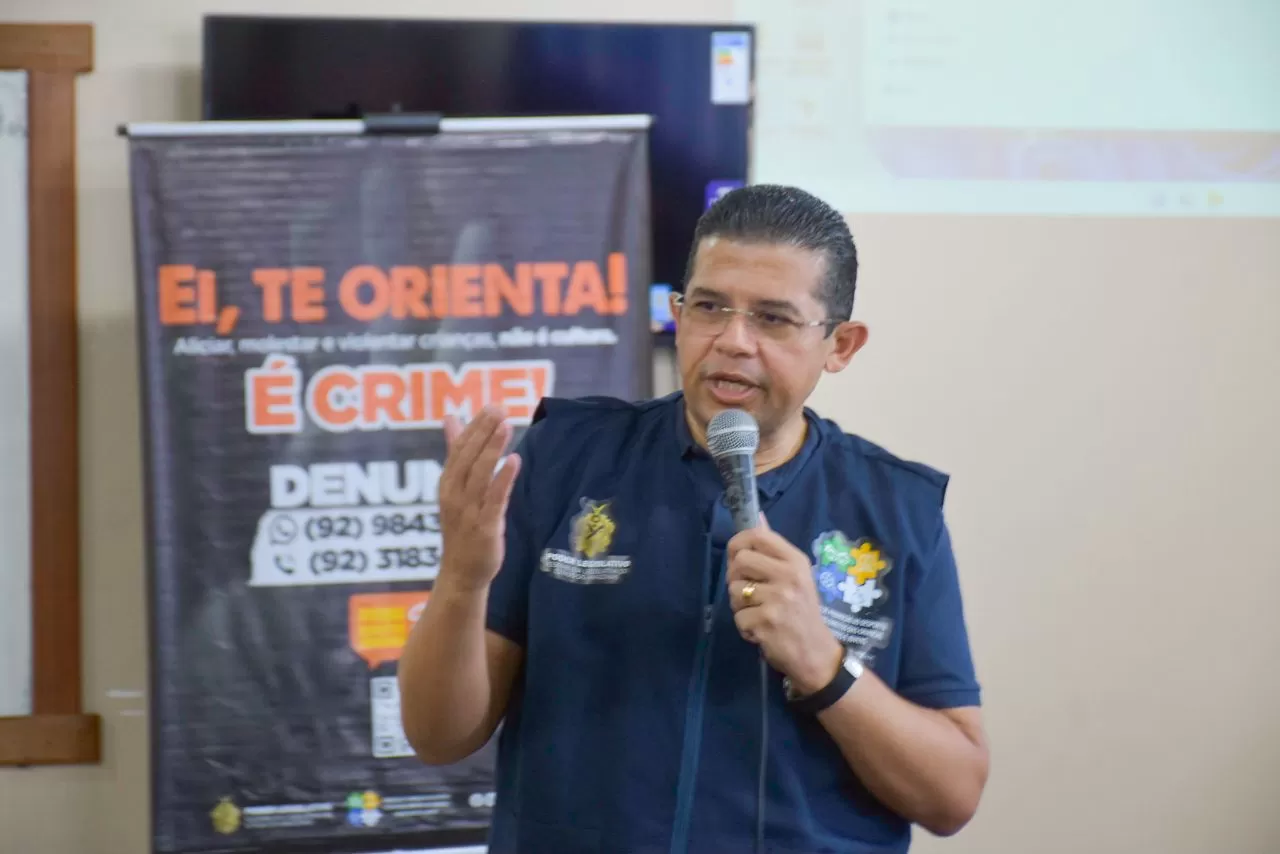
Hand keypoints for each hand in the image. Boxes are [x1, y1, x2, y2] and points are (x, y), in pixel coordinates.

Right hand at [437, 405, 522, 592]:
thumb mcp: (455, 486)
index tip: (491, 406)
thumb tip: (451, 417)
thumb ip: (455, 451)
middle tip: (498, 409)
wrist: (462, 571)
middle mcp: (454, 494)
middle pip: (467, 458)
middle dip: (482, 432)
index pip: (459, 448)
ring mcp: (468, 511)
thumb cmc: (462, 525)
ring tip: (505, 426)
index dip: (474, 426)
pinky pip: (494, 499)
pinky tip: (514, 461)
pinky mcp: (485, 526)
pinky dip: (502, 479)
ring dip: (492, 449)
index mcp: (447, 482)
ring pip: (479, 475)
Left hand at [727, 514, 843, 694]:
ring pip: (734, 591)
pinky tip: (761, 630)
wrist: (816, 653)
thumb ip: (773, 549)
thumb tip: (756, 516)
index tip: (736, 556)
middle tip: (747, 592)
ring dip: (739, 606)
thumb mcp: (795, 575)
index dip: (738, 543)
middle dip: (735, 578)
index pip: (758, 536)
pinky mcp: (766, 622)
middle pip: (739, 561)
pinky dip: (745, 627)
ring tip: (759, 613)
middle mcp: (788, 576)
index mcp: (795, 561)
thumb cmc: (802, 611)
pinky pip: (738, 618)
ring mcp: (777, 599)